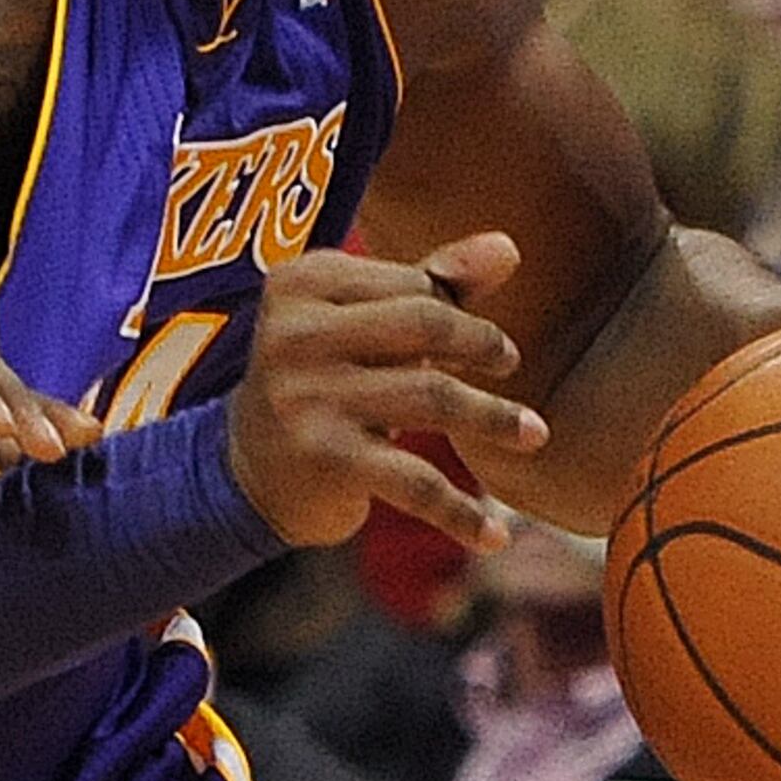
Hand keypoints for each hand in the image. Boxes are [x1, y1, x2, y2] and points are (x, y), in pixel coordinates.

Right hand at [223, 236, 546, 553]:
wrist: (246, 468)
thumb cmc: (323, 378)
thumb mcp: (361, 320)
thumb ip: (434, 280)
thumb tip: (509, 247)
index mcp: (299, 282)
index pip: (410, 282)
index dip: (456, 310)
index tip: (479, 340)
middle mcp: (294, 333)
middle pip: (424, 323)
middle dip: (481, 344)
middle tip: (509, 365)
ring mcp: (307, 398)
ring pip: (432, 397)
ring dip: (496, 419)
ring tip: (534, 434)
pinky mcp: (325, 459)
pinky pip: (416, 483)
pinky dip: (462, 512)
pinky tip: (494, 533)